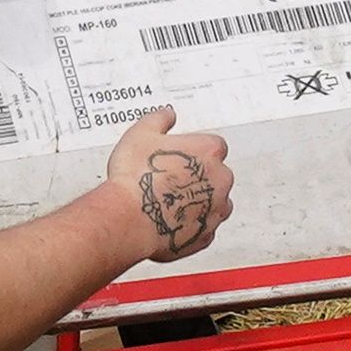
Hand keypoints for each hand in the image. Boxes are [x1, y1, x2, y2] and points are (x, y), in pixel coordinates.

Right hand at [103, 109, 236, 264]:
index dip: (194, 150)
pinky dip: (191, 224)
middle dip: (198, 177)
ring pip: (216, 202)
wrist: (129, 218)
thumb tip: (167, 115)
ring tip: (170, 201)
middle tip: (169, 179)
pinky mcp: (206, 235)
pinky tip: (170, 220)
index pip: (214, 145)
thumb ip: (159, 120)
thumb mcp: (141, 134)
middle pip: (218, 174)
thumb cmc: (136, 178)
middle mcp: (221, 180)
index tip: (178, 155)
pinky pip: (204, 228)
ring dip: (198, 201)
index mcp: (210, 151)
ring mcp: (216, 210)